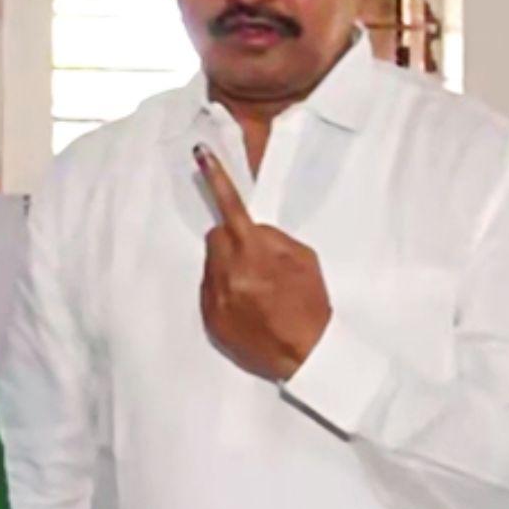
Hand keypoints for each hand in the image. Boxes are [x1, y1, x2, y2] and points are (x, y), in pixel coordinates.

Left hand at [195, 144, 332, 380]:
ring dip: (228, 268)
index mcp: (254, 251)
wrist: (305, 354)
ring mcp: (215, 296)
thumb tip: (250, 230)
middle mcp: (228, 271)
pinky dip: (224, 292)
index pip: (231, 207)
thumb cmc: (310, 302)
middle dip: (231, 241)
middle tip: (254, 259)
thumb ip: (272, 238)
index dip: (215, 177)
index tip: (199, 154)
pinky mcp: (209, 318)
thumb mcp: (303, 258)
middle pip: (216, 237)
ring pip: (212, 265)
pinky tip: (247, 307)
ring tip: (255, 289)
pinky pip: (209, 291)